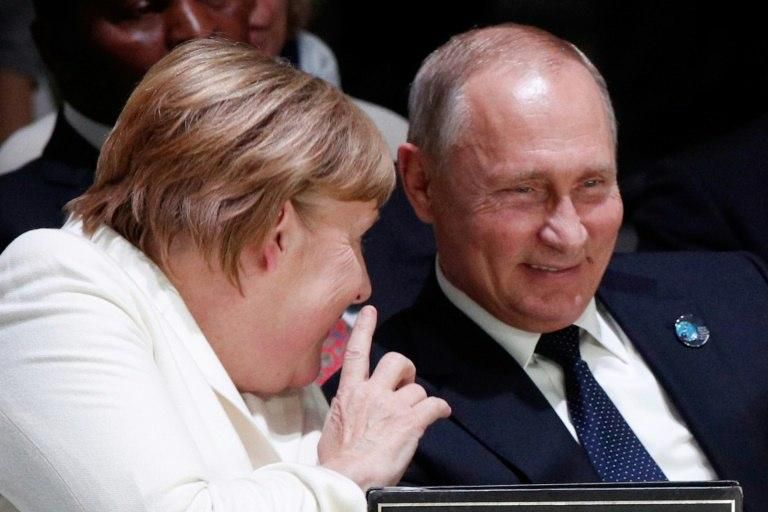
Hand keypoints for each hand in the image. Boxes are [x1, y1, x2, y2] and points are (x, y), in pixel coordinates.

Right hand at [318, 305, 450, 489]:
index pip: (355, 352)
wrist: (346, 477)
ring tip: (415, 417)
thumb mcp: (332, 427)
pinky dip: (440, 409)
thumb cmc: (336, 461)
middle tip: (406, 385)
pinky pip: (433, 404)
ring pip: (417, 388)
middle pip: (396, 361)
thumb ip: (346, 412)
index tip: (369, 311)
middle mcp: (371, 392)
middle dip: (406, 370)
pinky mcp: (410, 421)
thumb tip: (351, 416)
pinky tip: (441, 414)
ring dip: (419, 400)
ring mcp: (392, 405)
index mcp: (348, 393)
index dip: (363, 329)